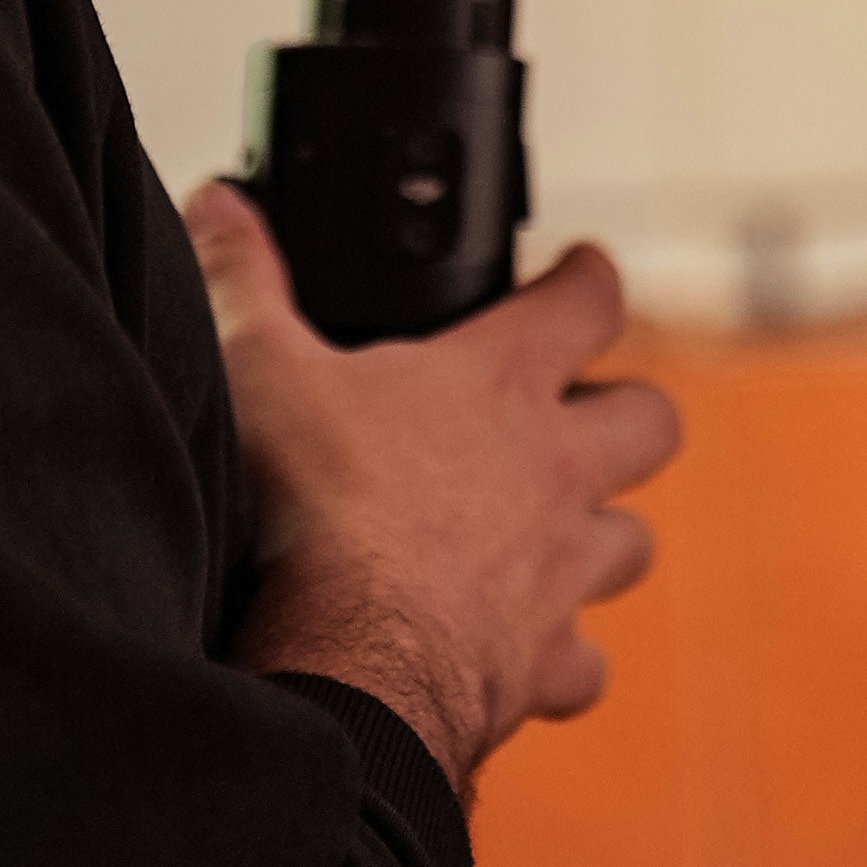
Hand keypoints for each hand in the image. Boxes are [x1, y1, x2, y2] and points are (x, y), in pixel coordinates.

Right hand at [185, 183, 679, 796]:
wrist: (343, 660)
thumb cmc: (311, 505)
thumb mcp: (259, 365)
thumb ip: (243, 277)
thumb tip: (217, 204)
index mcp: (498, 382)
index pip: (586, 300)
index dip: (587, 277)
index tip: (581, 269)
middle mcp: (554, 472)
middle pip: (650, 422)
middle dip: (628, 410)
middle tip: (588, 407)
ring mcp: (560, 572)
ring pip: (633, 543)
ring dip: (604, 533)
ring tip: (558, 531)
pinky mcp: (542, 662)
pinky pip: (585, 662)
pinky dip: (563, 655)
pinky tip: (521, 649)